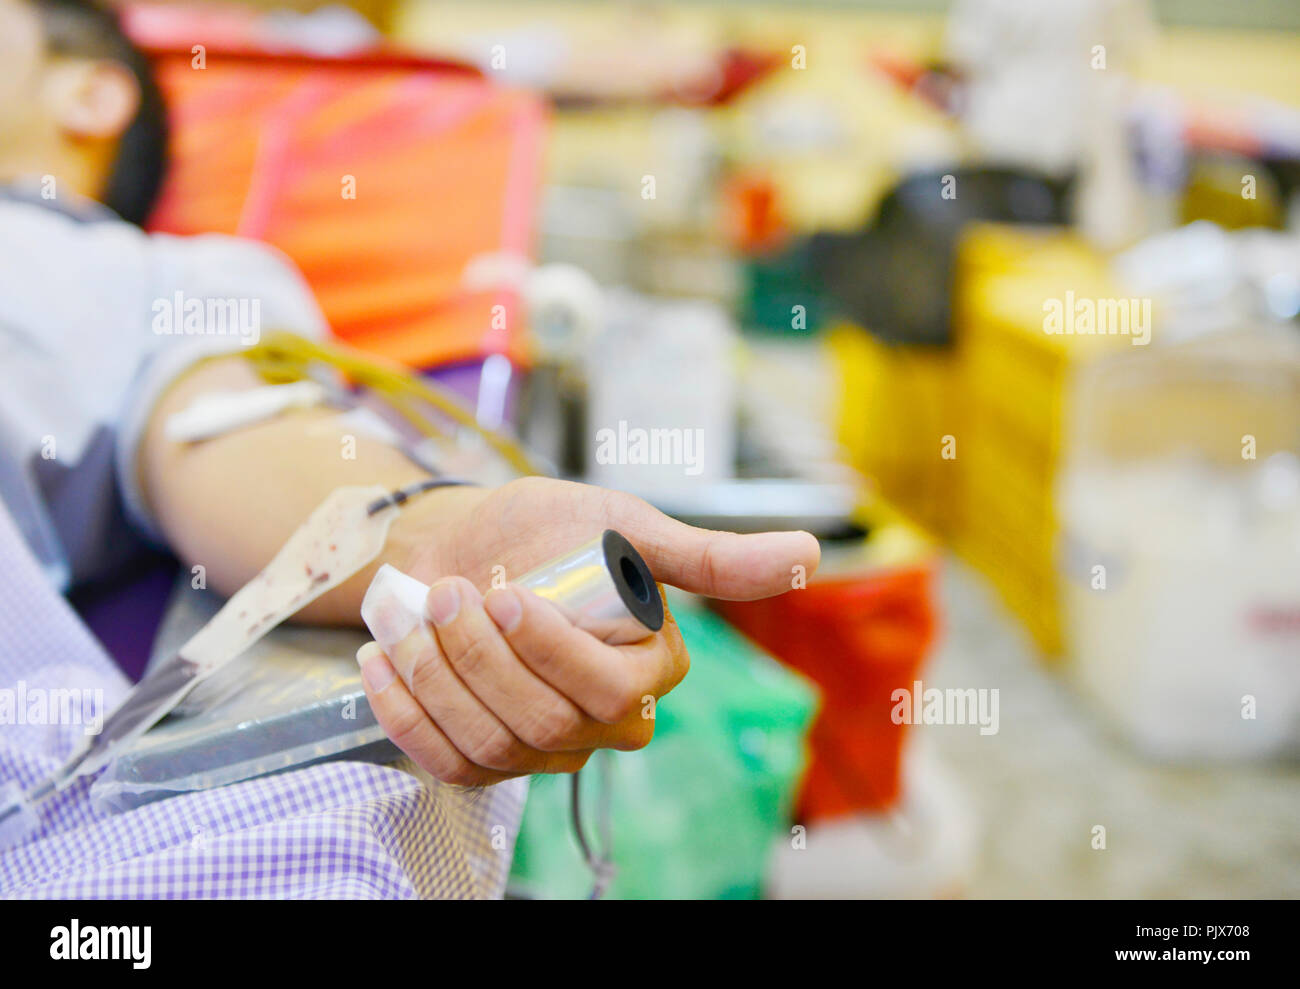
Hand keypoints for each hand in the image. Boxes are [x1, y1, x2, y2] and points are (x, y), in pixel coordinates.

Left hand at [357, 476, 818, 784]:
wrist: (466, 545)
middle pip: (544, 724)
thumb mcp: (625, 527)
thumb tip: (808, 552)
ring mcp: (545, 749)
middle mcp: (607, 723)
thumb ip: (707, 556)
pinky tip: (384, 663)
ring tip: (417, 615)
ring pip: (493, 745)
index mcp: (652, 672)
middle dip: (481, 658)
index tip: (503, 593)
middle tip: (450, 593)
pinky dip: (404, 714)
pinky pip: (448, 763)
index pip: (610, 692)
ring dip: (438, 678)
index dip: (551, 652)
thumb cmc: (546, 531)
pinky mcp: (488, 760)